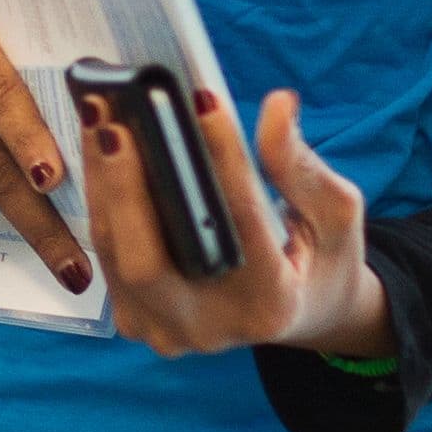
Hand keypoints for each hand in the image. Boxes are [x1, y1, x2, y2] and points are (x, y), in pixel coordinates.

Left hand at [67, 79, 390, 361]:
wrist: (295, 314)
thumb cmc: (319, 258)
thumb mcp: (333, 215)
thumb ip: (301, 165)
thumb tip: (278, 104)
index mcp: (270, 305)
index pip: (237, 225)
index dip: (220, 161)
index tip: (203, 101)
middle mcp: (211, 328)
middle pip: (147, 261)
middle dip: (125, 184)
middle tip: (115, 118)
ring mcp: (166, 330)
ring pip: (115, 253)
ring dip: (101, 179)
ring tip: (98, 113)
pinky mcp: (136, 317)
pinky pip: (107, 254)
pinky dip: (101, 196)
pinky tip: (99, 145)